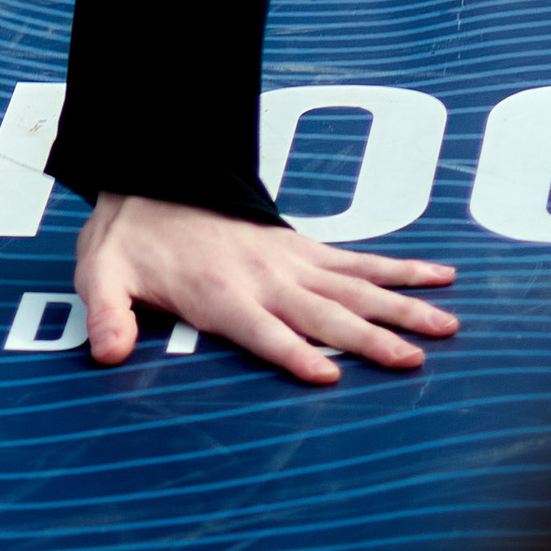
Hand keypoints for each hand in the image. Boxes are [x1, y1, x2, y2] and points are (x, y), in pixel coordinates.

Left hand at [77, 190, 456, 384]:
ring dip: (402, 306)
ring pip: (356, 288)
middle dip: (371, 338)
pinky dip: (399, 271)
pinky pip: (359, 262)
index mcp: (221, 293)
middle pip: (325, 314)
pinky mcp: (303, 248)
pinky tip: (438, 277)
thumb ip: (109, 313)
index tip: (327, 373)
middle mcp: (264, 278)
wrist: (150, 177)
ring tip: (449, 325)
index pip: (262, 331)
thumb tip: (107, 353)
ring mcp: (289, 261)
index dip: (292, 353)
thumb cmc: (131, 237)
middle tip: (416, 359)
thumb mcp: (101, 273)